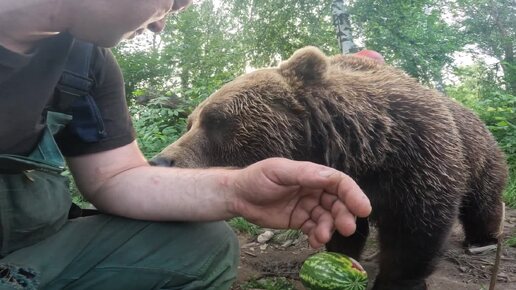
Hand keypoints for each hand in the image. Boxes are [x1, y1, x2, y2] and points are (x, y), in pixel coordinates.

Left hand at [228, 158, 370, 247]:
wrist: (237, 197)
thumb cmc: (256, 178)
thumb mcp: (278, 171)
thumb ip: (303, 174)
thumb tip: (328, 177)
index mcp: (311, 174)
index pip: (339, 182)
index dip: (353, 194)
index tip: (363, 209)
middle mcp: (314, 190)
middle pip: (338, 202)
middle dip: (344, 215)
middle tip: (346, 228)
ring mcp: (308, 206)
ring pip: (327, 218)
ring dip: (329, 229)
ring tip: (321, 237)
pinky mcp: (300, 221)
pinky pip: (315, 229)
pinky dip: (317, 236)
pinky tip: (314, 242)